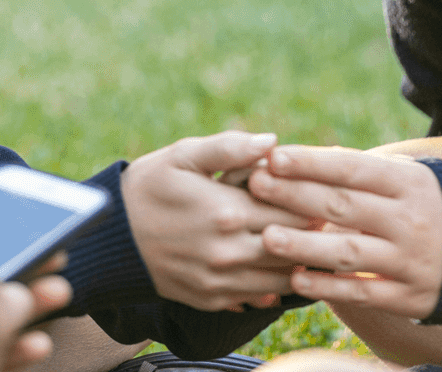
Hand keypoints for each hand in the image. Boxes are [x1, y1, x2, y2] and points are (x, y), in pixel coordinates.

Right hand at [123, 131, 313, 310]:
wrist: (110, 238)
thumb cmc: (148, 187)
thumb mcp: (183, 155)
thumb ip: (230, 147)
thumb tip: (273, 142)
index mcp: (224, 210)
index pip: (289, 208)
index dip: (312, 199)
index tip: (325, 191)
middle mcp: (226, 250)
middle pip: (292, 245)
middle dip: (313, 232)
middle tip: (331, 218)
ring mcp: (219, 280)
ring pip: (281, 277)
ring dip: (302, 261)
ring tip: (316, 243)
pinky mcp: (212, 300)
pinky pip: (258, 298)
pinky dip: (277, 285)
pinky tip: (284, 268)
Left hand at [248, 144, 441, 318]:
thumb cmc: (435, 206)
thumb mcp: (411, 178)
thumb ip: (365, 172)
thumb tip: (313, 157)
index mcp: (409, 184)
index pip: (353, 169)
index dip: (312, 162)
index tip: (274, 157)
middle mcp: (410, 220)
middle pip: (344, 206)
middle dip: (296, 195)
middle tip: (255, 186)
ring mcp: (410, 261)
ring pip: (349, 253)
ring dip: (304, 246)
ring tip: (266, 236)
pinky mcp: (410, 296)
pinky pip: (363, 292)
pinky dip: (329, 288)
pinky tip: (297, 280)